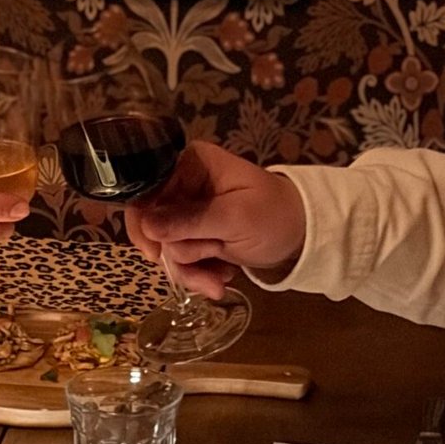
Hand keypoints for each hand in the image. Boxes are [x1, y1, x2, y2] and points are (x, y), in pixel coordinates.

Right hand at [124, 143, 305, 297]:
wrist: (301, 235)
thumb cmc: (275, 215)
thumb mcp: (236, 217)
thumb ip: (191, 221)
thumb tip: (148, 226)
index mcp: (189, 165)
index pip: (146, 190)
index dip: (144, 223)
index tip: (156, 254)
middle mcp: (181, 185)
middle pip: (152, 225)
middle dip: (179, 255)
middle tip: (208, 269)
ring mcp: (185, 212)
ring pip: (165, 248)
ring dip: (192, 270)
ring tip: (222, 278)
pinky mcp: (192, 236)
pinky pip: (178, 259)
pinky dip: (198, 274)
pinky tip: (222, 276)